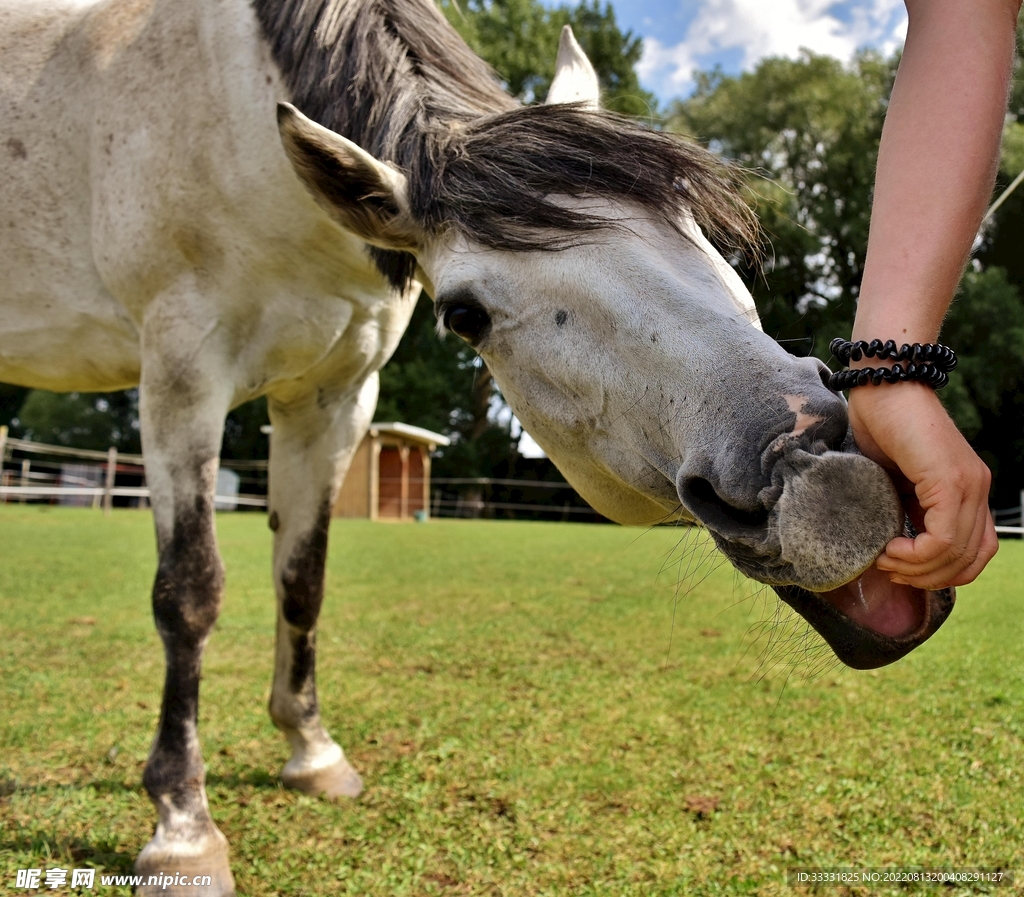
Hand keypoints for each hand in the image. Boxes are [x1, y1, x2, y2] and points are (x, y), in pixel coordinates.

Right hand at [846, 382, 996, 588]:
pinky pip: (942, 539)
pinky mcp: (951, 481)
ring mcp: (969, 485)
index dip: (939, 573)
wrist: (884, 383)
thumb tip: (891, 544)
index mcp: (968, 490)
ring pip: (956, 555)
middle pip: (968, 560)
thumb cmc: (881, 423)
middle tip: (889, 569)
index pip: (973, 552)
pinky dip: (914, 554)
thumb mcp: (894, 478)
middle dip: (926, 578)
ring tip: (885, 559)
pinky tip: (888, 547)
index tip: (900, 568)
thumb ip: (905, 506)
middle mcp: (978, 489)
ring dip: (917, 569)